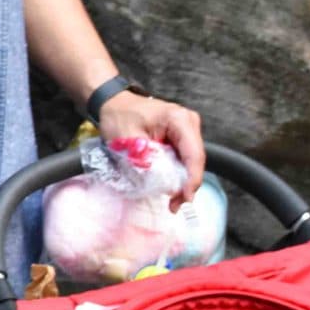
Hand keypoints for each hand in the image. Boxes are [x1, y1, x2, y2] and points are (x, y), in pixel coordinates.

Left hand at [96, 91, 205, 205]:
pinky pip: (183, 160)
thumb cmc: (119, 116)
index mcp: (179, 120)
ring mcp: (187, 130)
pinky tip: (169, 187)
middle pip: (195, 160)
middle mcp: (188, 123)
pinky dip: (177, 174)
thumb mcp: (128, 140)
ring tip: (171, 201)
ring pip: (191, 162)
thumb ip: (146, 161)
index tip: (184, 198)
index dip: (192, 179)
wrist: (113, 104)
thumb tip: (162, 184)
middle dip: (186, 185)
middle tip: (174, 205)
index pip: (193, 154)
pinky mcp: (181, 138)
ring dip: (182, 182)